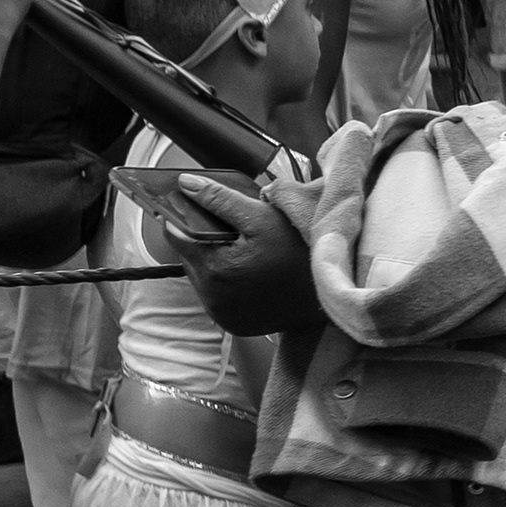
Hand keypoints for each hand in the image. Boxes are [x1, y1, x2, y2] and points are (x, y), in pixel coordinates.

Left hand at [164, 174, 321, 334]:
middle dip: (205, 241)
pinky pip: (216, 296)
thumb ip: (221, 199)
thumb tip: (186, 183)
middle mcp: (211, 296)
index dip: (189, 217)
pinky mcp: (230, 323)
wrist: (330, 297)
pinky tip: (250, 276)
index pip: (174, 233)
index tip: (207, 213)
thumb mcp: (264, 218)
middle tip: (239, 236)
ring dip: (215, 262)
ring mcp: (220, 312)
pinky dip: (227, 283)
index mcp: (214, 267)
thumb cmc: (302, 256)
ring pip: (201, 276)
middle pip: (188, 255)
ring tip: (248, 256)